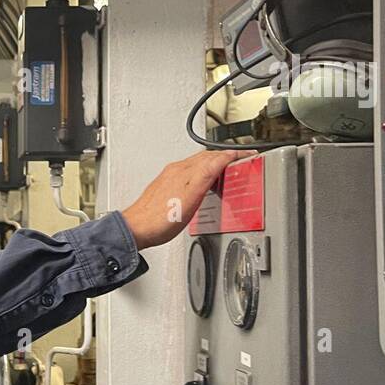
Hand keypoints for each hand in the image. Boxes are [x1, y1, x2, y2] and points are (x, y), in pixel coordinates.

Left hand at [120, 150, 247, 248]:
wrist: (137, 229)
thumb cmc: (160, 220)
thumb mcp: (191, 198)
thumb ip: (206, 176)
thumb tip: (222, 159)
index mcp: (184, 171)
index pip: (215, 156)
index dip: (233, 155)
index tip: (247, 155)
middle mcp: (176, 170)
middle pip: (206, 156)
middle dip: (225, 157)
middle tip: (240, 160)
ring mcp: (170, 177)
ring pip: (197, 163)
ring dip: (214, 163)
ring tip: (226, 169)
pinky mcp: (166, 186)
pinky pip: (189, 172)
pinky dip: (202, 172)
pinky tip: (203, 182)